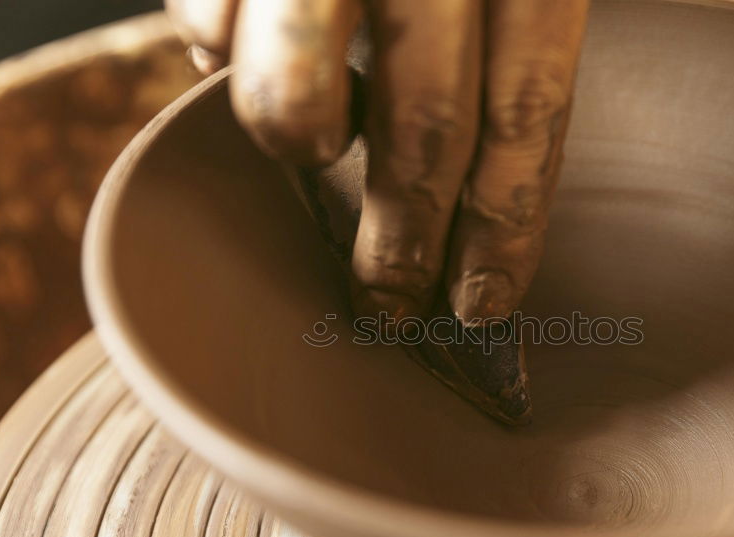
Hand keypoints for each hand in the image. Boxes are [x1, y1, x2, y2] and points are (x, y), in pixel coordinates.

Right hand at [166, 0, 590, 323]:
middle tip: (391, 307)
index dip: (504, 231)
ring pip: (296, 108)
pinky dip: (224, 55)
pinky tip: (249, 40)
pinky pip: (208, 32)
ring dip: (305, 151)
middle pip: (425, 136)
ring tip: (317, 148)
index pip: (525, 123)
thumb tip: (493, 179)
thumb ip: (511, 36)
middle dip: (406, 243)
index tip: (482, 306)